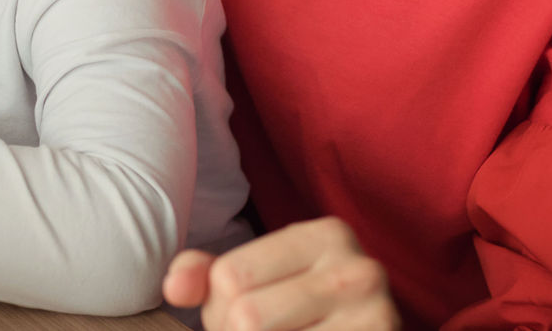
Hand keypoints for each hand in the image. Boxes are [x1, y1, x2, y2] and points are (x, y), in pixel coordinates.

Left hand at [162, 217, 401, 329]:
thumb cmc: (301, 311)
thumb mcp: (255, 278)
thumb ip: (205, 274)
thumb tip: (173, 288)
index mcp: (325, 235)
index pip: (229, 277)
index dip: (217, 309)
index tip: (238, 317)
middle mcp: (359, 271)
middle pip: (248, 318)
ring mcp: (378, 318)